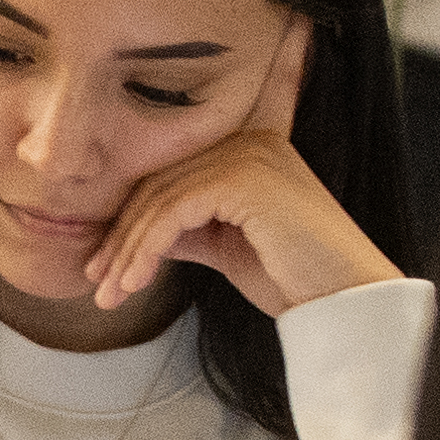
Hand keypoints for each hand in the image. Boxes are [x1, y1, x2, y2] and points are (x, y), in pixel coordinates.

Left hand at [86, 23, 397, 315]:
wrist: (341, 300)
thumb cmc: (291, 275)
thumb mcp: (225, 244)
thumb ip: (188, 225)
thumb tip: (138, 233)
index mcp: (251, 146)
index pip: (174, 166)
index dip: (134, 207)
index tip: (105, 257)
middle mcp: (251, 139)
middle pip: (160, 183)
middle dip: (122, 236)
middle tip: (98, 279)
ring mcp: (250, 153)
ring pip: (160, 199)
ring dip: (128, 250)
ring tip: (110, 292)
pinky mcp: (245, 178)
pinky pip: (174, 212)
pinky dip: (147, 249)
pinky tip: (134, 282)